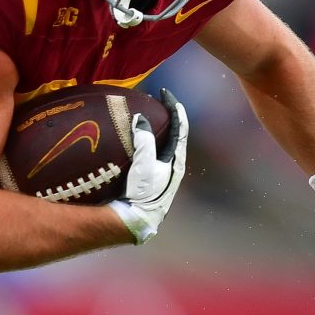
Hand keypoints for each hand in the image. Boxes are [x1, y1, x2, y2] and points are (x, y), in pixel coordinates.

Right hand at [110, 88, 189, 244]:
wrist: (134, 221)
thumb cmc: (141, 194)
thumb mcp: (144, 166)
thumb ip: (144, 141)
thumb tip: (140, 119)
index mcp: (176, 161)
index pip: (180, 127)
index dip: (174, 107)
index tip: (165, 92)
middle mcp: (173, 166)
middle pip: (175, 134)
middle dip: (167, 116)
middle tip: (155, 102)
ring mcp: (163, 173)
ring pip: (164, 144)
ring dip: (157, 129)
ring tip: (146, 116)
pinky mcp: (152, 179)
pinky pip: (153, 153)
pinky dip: (147, 141)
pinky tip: (134, 140)